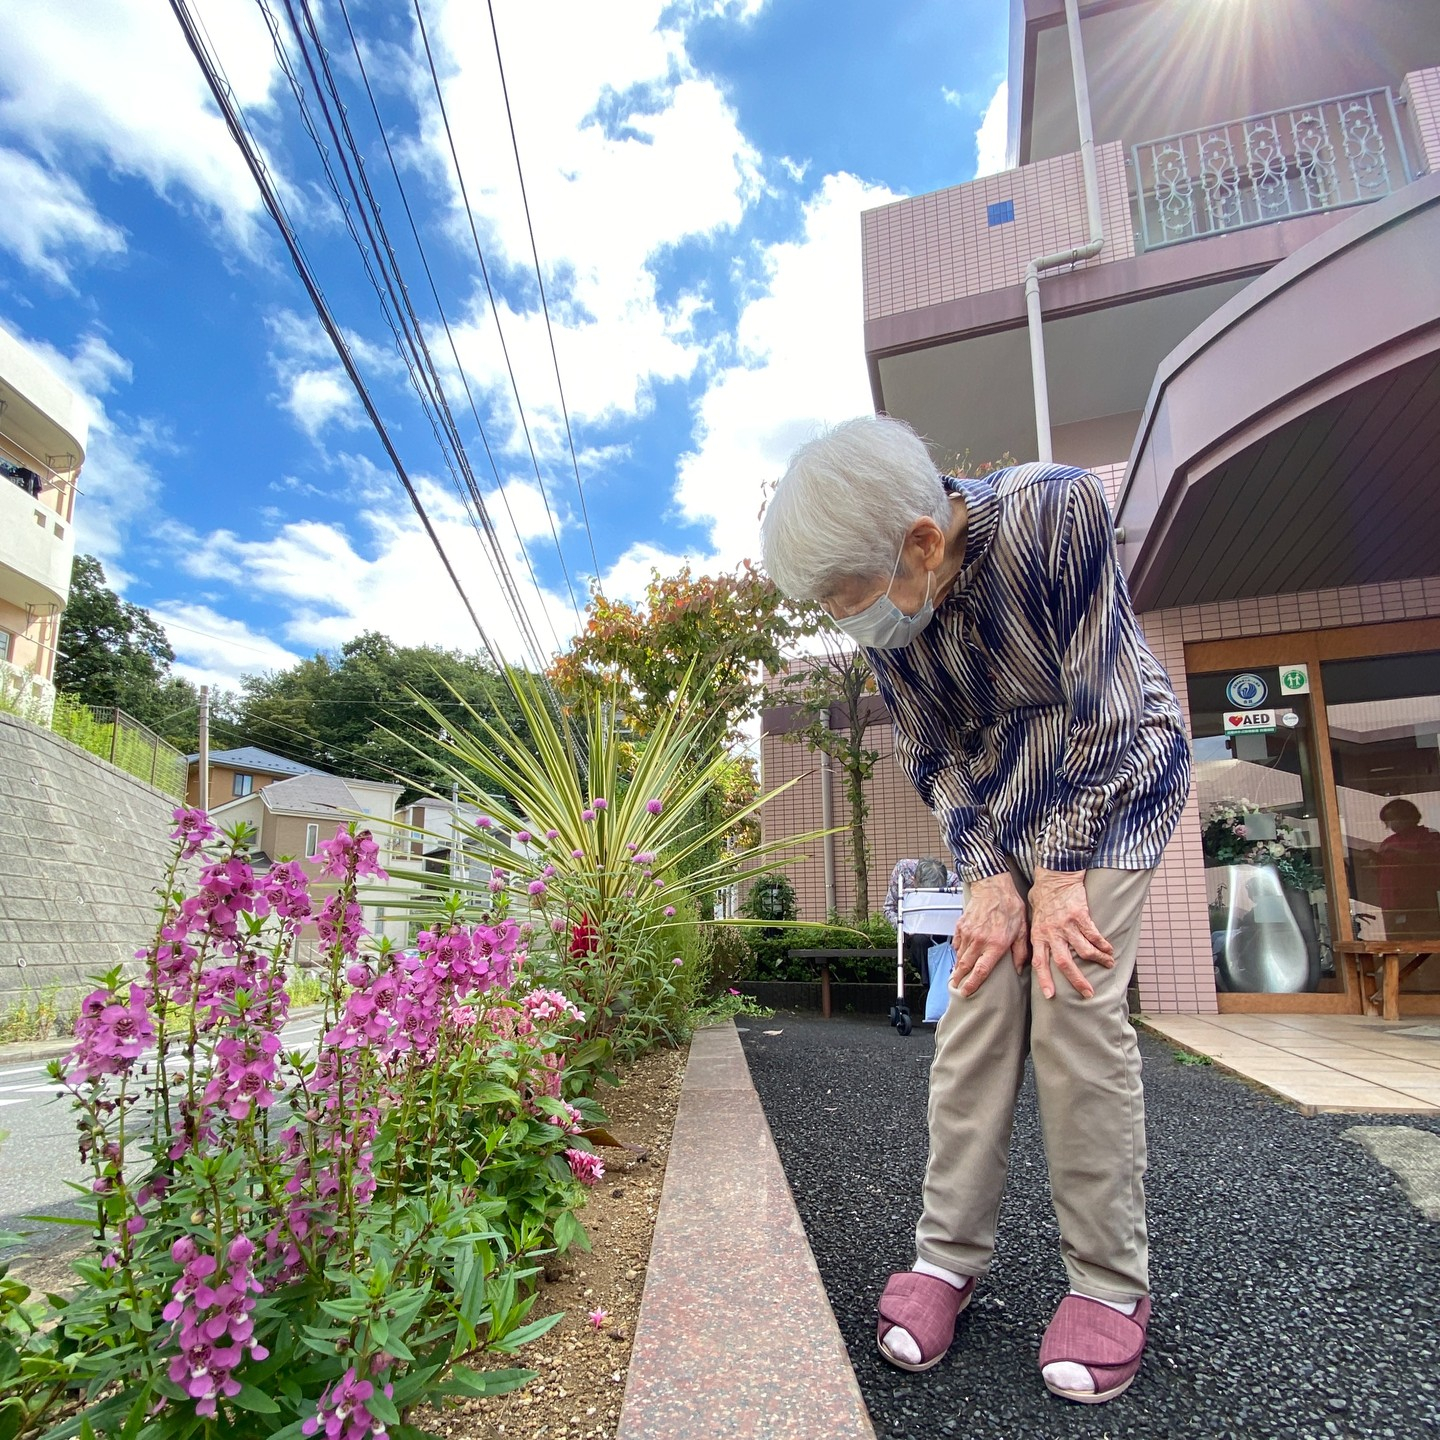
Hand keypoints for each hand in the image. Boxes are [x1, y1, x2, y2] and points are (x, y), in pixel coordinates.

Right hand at [951, 873, 1028, 996]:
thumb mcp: (1022, 930)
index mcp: (996, 944)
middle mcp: (979, 941)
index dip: (972, 984)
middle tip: (955, 988)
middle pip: (965, 965)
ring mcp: (968, 933)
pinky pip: (957, 943)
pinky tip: (959, 955)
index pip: (981, 970)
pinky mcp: (961, 925)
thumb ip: (1021, 952)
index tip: (966, 992)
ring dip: (958, 967)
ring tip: (956, 975)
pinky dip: (957, 951)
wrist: (993, 886)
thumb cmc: (1010, 907)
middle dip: (959, 979)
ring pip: (960, 955)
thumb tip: (1018, 969)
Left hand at [1028, 869, 1114, 999]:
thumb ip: (1033, 937)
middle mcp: (1052, 933)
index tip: (1051, 996)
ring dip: (1098, 960)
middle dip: (1077, 981)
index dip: (1045, 980)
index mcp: (1038, 935)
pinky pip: (1094, 935)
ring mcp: (1067, 925)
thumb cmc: (1042, 896)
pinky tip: (1109, 950)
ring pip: (1085, 951)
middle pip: (1065, 963)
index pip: (1040, 963)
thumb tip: (1027, 956)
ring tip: (1108, 965)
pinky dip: (1103, 945)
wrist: (1055, 875)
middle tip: (1088, 993)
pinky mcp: (1081, 916)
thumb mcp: (1032, 918)